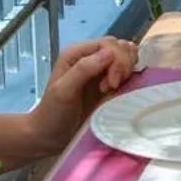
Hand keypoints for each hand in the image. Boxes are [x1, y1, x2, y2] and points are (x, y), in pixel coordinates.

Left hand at [26, 37, 140, 153]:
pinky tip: (120, 89)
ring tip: (114, 88)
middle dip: (123, 65)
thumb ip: (84, 69)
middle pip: (120, 47)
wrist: (50, 135)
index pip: (109, 44)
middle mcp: (89, 57)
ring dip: (127, 70)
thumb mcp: (63, 91)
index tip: (111, 85)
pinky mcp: (108, 83)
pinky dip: (129, 76)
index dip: (116, 61)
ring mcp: (100, 70)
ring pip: (125, 56)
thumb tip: (110, 53)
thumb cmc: (53, 114)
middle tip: (112, 87)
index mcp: (77, 53)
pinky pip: (126, 71)